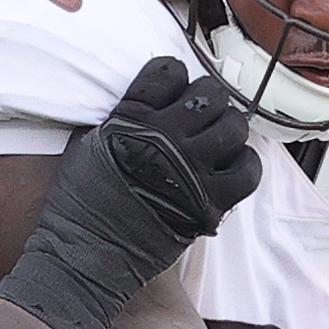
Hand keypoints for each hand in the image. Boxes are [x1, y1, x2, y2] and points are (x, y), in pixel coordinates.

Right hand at [0, 57, 260, 328]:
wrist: (84, 257)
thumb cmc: (80, 203)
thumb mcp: (87, 144)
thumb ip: (119, 116)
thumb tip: (148, 98)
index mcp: (131, 119)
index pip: (169, 71)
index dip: (173, 77)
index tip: (172, 92)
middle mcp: (164, 139)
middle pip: (210, 94)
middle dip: (207, 101)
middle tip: (200, 116)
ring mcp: (190, 172)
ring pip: (235, 127)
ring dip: (228, 130)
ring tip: (216, 142)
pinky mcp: (208, 205)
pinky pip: (248, 170)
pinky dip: (244, 165)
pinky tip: (229, 168)